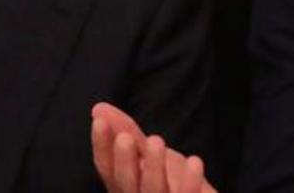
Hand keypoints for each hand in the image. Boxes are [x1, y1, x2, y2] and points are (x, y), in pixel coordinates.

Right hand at [90, 102, 215, 192]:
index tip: (99, 122)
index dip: (102, 145)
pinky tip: (194, 161)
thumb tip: (98, 108)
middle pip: (126, 183)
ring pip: (153, 191)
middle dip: (124, 161)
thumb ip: (125, 131)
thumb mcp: (146, 151)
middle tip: (125, 138)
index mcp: (124, 186)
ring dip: (153, 167)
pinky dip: (190, 182)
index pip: (107, 167)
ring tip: (155, 140)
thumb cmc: (171, 180)